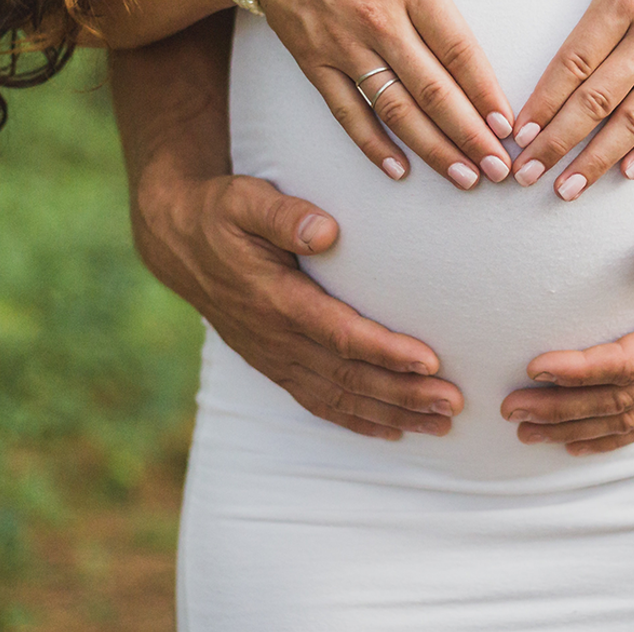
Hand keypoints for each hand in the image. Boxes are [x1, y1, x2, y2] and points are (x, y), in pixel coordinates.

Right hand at [133, 169, 464, 439]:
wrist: (179, 242)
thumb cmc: (221, 214)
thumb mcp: (244, 200)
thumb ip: (284, 215)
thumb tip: (328, 231)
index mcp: (274, 299)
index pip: (339, 334)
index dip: (386, 352)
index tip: (430, 362)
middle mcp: (275, 339)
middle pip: (348, 377)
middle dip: (404, 394)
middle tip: (454, 404)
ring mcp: (274, 358)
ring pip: (339, 399)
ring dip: (392, 414)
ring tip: (441, 425)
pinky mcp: (274, 365)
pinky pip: (318, 404)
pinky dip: (358, 422)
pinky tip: (394, 432)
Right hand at [258, 0, 519, 188]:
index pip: (457, 49)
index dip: (485, 91)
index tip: (508, 124)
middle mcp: (378, 21)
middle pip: (432, 90)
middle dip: (469, 135)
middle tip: (499, 169)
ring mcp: (344, 46)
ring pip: (395, 109)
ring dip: (431, 148)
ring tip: (464, 177)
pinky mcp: (314, 61)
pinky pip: (346, 111)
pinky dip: (371, 144)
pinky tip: (398, 170)